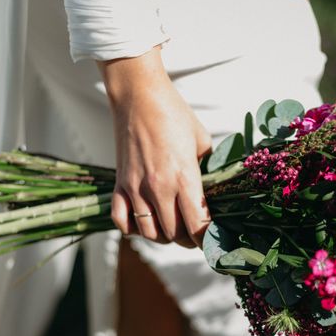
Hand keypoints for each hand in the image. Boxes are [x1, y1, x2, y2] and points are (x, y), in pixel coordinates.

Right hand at [99, 47, 211, 247]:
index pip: (197, 225)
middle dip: (189, 240)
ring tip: (173, 230)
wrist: (139, 95)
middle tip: (196, 234)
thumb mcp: (202, 141)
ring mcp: (136, 188)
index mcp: (183, 176)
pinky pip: (122, 221)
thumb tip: (215, 189)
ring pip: (150, 233)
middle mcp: (158, 187)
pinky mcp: (120, 184)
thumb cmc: (174, 114)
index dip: (207, 238)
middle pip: (175, 234)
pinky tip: (145, 222)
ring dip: (164, 237)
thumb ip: (208, 169)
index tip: (213, 240)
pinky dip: (133, 229)